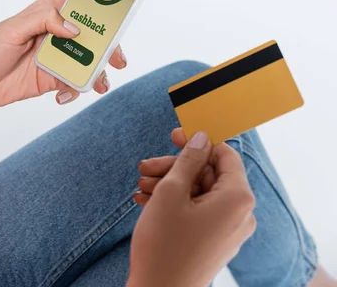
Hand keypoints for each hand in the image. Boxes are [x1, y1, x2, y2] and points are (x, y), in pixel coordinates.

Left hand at [0, 0, 127, 110]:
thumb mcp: (13, 29)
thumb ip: (44, 20)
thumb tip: (74, 28)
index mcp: (46, 11)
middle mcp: (56, 31)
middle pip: (93, 28)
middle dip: (110, 40)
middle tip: (118, 56)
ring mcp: (57, 55)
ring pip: (90, 57)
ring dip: (100, 70)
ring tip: (101, 84)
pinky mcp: (54, 77)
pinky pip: (75, 82)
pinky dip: (76, 90)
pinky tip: (63, 96)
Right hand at [126, 130, 256, 286]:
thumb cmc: (165, 244)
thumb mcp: (171, 192)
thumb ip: (188, 160)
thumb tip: (201, 138)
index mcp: (237, 198)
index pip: (225, 154)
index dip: (197, 142)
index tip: (173, 136)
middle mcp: (240, 214)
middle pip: (208, 174)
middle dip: (174, 168)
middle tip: (145, 167)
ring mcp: (228, 231)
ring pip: (199, 193)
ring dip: (168, 185)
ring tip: (140, 188)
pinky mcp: (215, 242)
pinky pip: (198, 212)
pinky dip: (174, 204)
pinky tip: (145, 202)